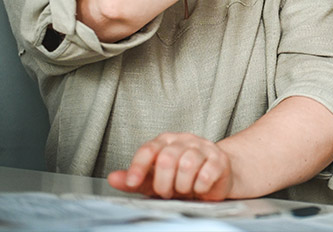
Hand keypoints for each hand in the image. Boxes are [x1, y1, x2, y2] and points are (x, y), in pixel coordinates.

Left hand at [107, 133, 233, 200]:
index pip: (149, 149)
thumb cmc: (182, 178)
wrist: (216, 179)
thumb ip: (135, 179)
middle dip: (163, 183)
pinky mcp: (219, 159)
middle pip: (167, 158)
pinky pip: (206, 174)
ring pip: (187, 165)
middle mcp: (184, 140)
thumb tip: (113, 178)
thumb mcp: (156, 180)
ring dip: (182, 186)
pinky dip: (199, 187)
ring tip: (184, 189)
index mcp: (166, 141)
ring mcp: (204, 147)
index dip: (138, 167)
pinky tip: (199, 188)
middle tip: (166, 192)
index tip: (132, 183)